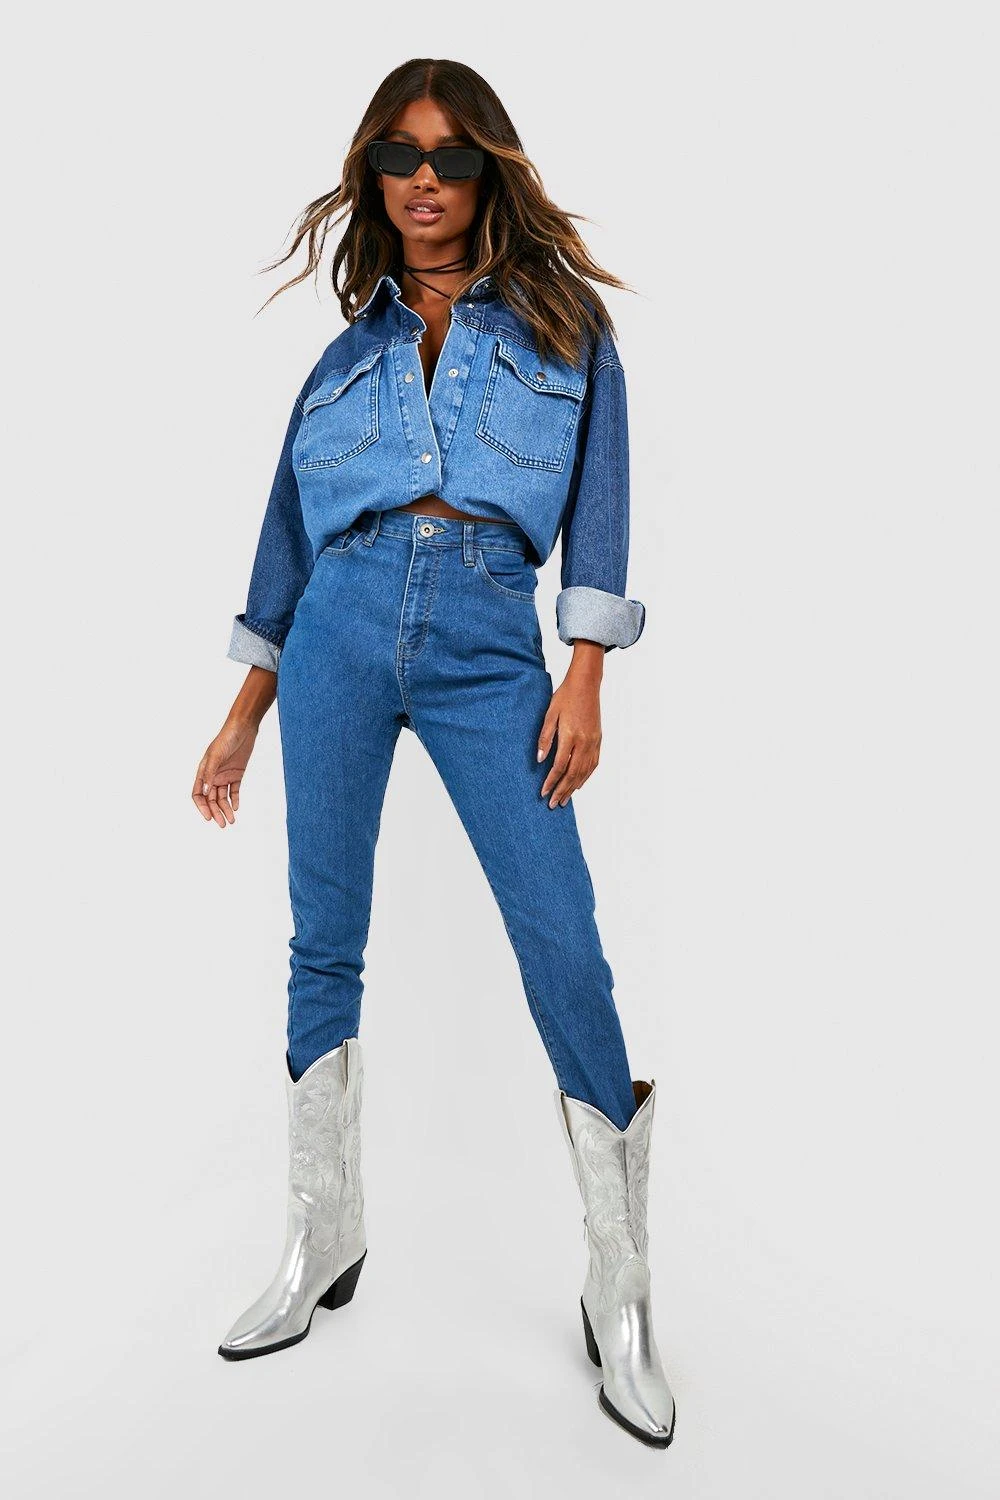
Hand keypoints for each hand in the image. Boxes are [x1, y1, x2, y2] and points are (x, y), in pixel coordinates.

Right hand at [192, 717, 258, 826]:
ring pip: (223, 797)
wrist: (243, 728)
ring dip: (226, 809)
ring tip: (231, 820)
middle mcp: (212, 775)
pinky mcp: (237, 774)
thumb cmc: (226, 738)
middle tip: (223, 824)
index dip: (202, 806)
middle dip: (216, 812)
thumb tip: (205, 792)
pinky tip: (237, 808)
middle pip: (211, 799)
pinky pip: (234, 790)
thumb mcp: (216, 755)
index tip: (209, 817)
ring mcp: (224, 775)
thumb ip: (210, 773)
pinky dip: (235, 799)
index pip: (198, 794)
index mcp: (203, 771)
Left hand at [536, 670, 602, 807]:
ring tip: (565, 800)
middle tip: (553, 804)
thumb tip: (539, 760)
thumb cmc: (565, 697)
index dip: (551, 782)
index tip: (543, 793)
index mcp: (571, 736)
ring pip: (584, 772)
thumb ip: (545, 738)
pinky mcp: (598, 740)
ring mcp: (593, 742)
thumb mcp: (550, 715)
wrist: (586, 685)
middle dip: (562, 790)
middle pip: (573, 774)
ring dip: (574, 788)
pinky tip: (579, 784)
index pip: (560, 766)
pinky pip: (593, 764)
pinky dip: (585, 777)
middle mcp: (585, 742)